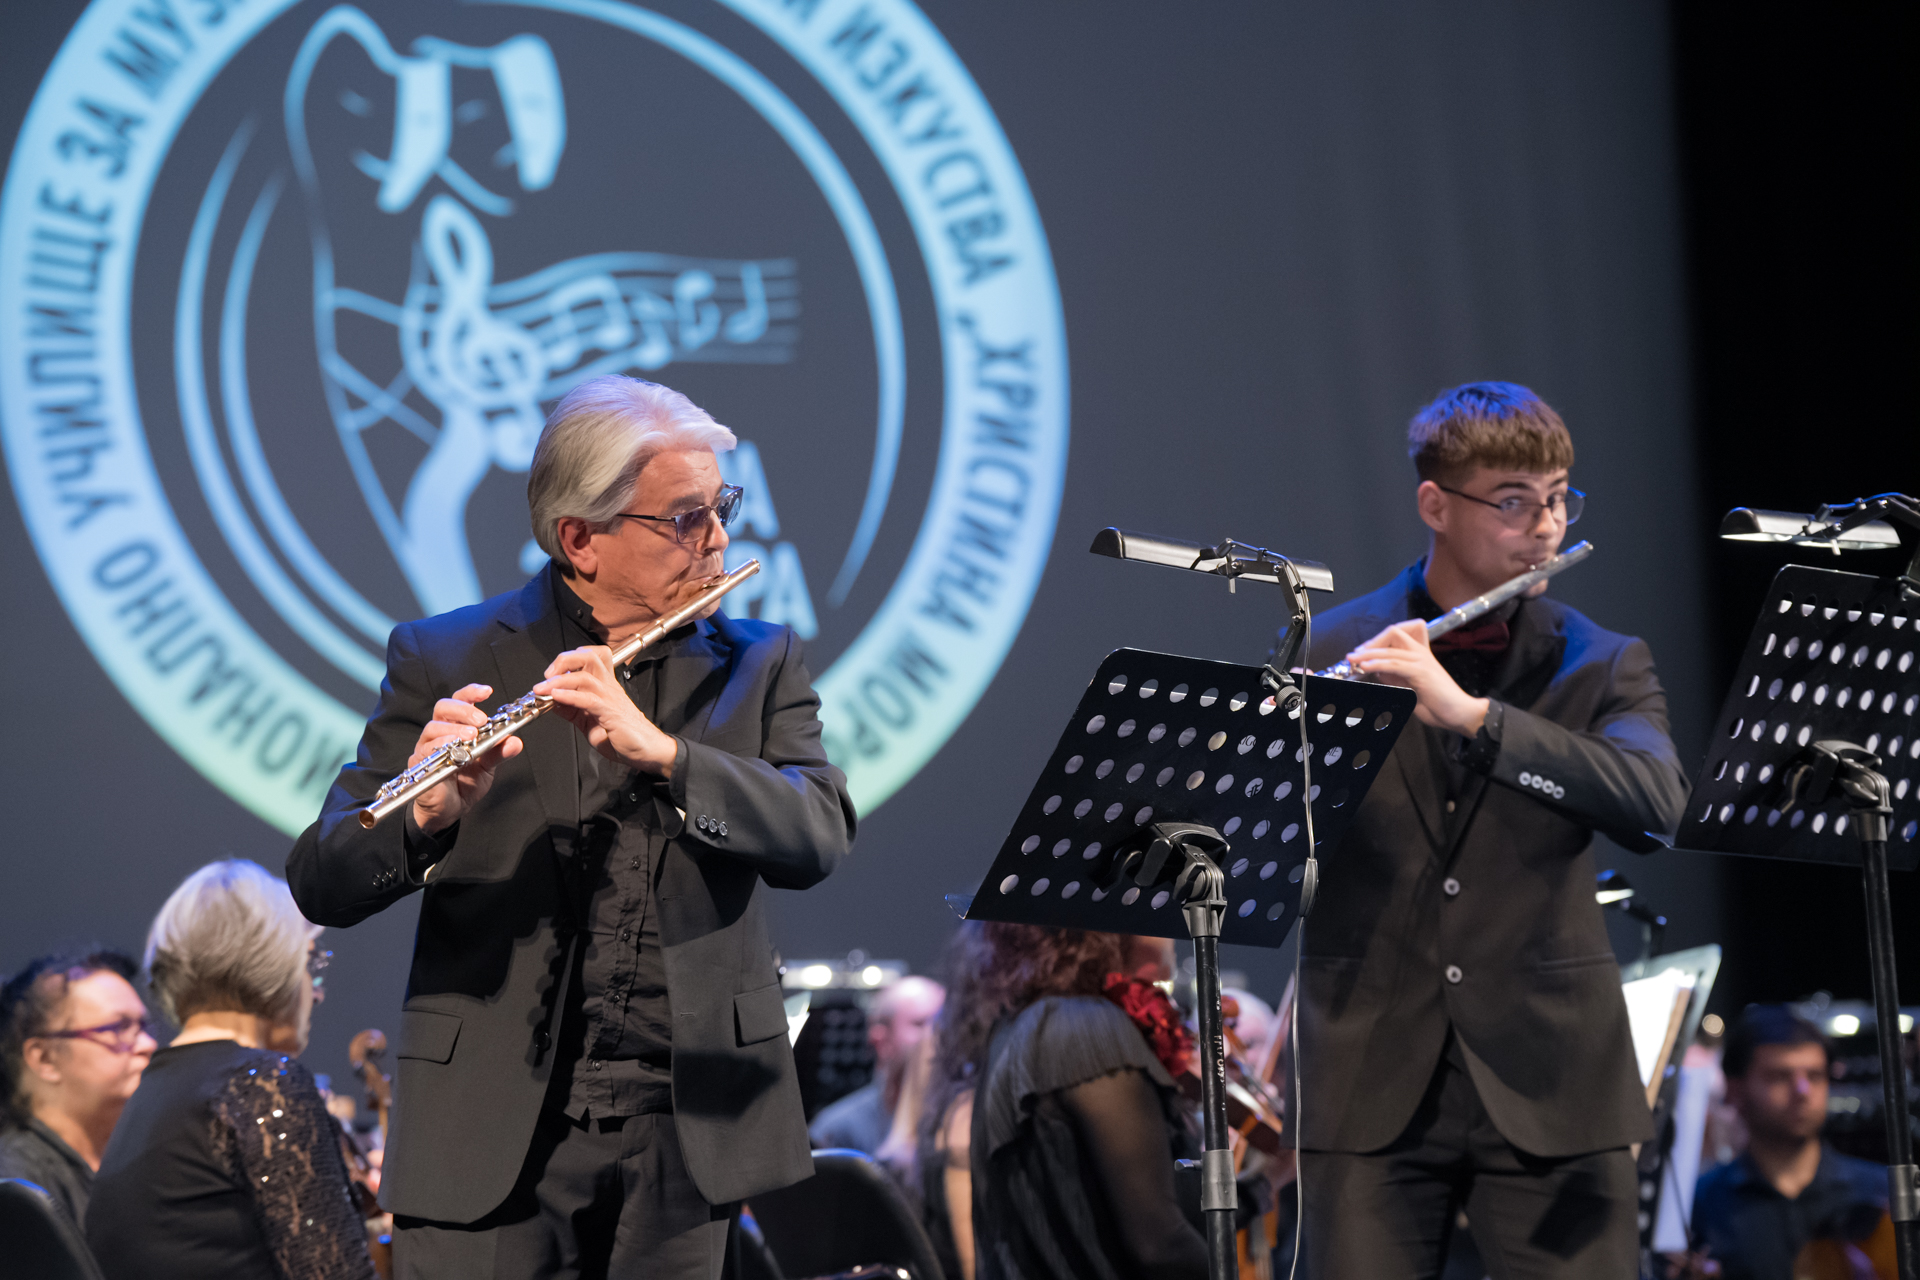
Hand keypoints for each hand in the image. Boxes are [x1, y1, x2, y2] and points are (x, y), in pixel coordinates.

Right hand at [410, 684, 523, 834]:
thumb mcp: (488, 766)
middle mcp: (439, 733)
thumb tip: (516, 741)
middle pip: (443, 707)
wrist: (450, 810)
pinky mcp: (418, 763)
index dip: (471, 693)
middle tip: (481, 720)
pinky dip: (440, 746)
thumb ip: (499, 752)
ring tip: (471, 736)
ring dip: (454, 729)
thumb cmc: (465, 784)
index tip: (488, 691)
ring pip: (433, 727)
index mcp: (456, 727)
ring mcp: (426, 747)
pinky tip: (454, 749)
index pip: (459, 701)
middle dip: (463, 709)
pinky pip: (426, 750)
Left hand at [533, 646, 679, 776]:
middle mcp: (608, 687)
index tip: (551, 673)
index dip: (570, 658)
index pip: (592, 656)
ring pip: (585, 676)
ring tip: (543, 689)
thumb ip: (571, 710)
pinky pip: (588, 699)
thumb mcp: (589, 721)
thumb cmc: (623, 736)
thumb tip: (552, 702)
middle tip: (547, 674)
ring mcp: (610, 698)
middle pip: (589, 657)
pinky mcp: (611, 713)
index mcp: (605, 686)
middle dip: (564, 660)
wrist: (646, 751)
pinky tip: (556, 698)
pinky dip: (569, 696)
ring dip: (559, 680)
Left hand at [1345, 619, 1489, 735]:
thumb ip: (1395, 678)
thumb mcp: (1409, 688)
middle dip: (1371, 642)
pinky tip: (1366, 667)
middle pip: (1394, 633)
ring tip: (1352, 659)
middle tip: (1354, 655)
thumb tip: (1377, 671)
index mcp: (1420, 654)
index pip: (1398, 634)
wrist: (1459, 714)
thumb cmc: (1437, 704)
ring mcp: (1422, 661)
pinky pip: (1395, 664)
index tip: (1363, 652)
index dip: (1378, 640)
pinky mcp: (1421, 672)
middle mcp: (1421, 653)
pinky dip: (1377, 664)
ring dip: (1367, 654)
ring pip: (1390, 650)